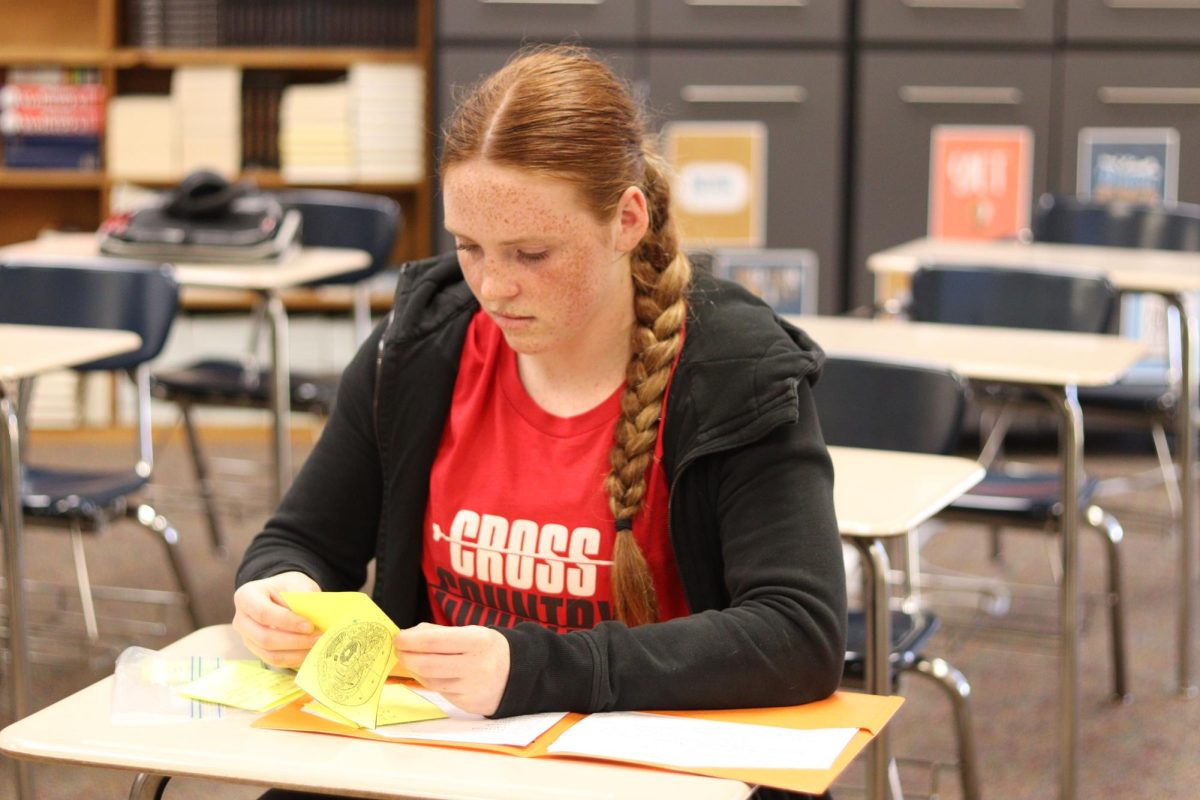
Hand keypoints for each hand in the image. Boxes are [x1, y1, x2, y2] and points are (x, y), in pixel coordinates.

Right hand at [232, 571, 321, 668]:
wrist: (281, 594)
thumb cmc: (289, 587)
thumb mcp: (298, 584)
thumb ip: (304, 598)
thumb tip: (316, 617)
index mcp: (246, 596)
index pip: (263, 613)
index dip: (287, 622)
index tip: (310, 626)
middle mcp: (241, 619)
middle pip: (264, 637)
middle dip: (295, 641)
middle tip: (319, 638)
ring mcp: (246, 637)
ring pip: (269, 653)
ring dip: (296, 652)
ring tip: (317, 646)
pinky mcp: (256, 650)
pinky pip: (273, 660)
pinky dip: (293, 659)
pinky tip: (309, 652)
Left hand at [395, 623, 510, 715]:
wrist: (518, 674)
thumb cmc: (488, 649)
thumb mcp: (472, 632)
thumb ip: (440, 633)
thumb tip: (409, 635)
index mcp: (477, 641)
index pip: (434, 640)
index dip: (410, 640)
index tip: (398, 638)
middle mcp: (476, 665)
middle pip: (427, 664)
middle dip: (406, 657)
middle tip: (399, 651)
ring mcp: (473, 687)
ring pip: (430, 681)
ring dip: (415, 670)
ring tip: (413, 661)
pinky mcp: (469, 703)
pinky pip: (441, 692)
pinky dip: (430, 681)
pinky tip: (429, 673)